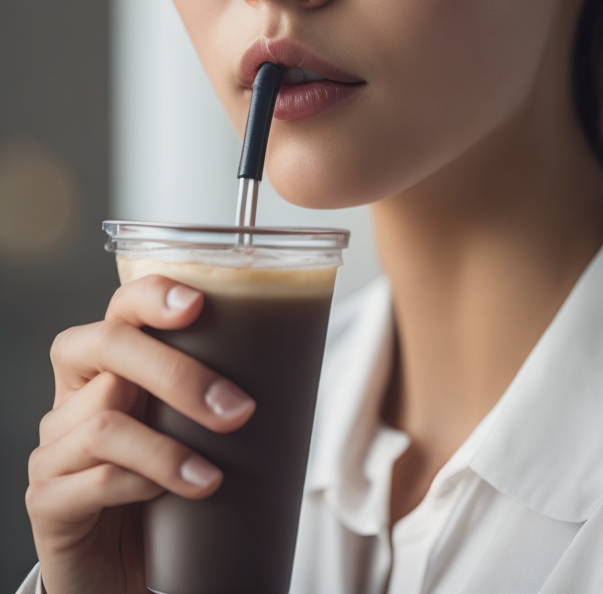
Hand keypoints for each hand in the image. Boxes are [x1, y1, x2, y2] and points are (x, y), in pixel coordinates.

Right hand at [25, 275, 255, 593]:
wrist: (125, 569)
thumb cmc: (167, 489)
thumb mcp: (191, 432)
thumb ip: (214, 395)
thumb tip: (297, 360)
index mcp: (110, 366)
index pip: (120, 309)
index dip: (151, 296)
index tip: (197, 303)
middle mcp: (73, 397)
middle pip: (108, 349)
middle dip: (176, 373)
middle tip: (237, 409)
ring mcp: (54, 449)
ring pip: (104, 422)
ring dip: (169, 449)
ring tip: (214, 477)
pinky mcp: (47, 501)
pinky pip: (93, 480)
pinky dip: (144, 485)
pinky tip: (177, 498)